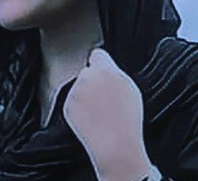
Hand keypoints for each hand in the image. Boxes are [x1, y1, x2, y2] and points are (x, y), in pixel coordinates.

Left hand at [63, 49, 152, 180]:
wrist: (115, 144)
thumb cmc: (128, 118)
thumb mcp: (130, 88)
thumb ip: (116, 73)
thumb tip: (107, 68)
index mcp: (106, 69)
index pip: (97, 54)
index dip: (101, 63)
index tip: (103, 70)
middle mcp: (87, 77)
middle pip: (87, 70)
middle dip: (93, 79)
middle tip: (103, 96)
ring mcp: (75, 91)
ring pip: (79, 86)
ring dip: (85, 93)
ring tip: (99, 110)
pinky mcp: (67, 105)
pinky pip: (73, 101)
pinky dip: (79, 107)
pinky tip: (90, 117)